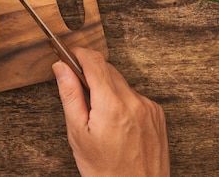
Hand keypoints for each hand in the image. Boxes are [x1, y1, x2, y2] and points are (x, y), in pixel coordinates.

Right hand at [52, 47, 169, 176]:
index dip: (78, 53)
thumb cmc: (104, 171)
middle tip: (77, 89)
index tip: (68, 54)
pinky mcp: (157, 114)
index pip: (94, 61)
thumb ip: (70, 95)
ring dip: (106, 88)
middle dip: (90, 72)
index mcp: (111, 105)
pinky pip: (134, 96)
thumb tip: (61, 68)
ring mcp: (148, 107)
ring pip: (121, 82)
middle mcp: (134, 101)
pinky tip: (115, 122)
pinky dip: (122, 100)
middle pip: (107, 69)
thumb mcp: (78, 134)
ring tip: (98, 115)